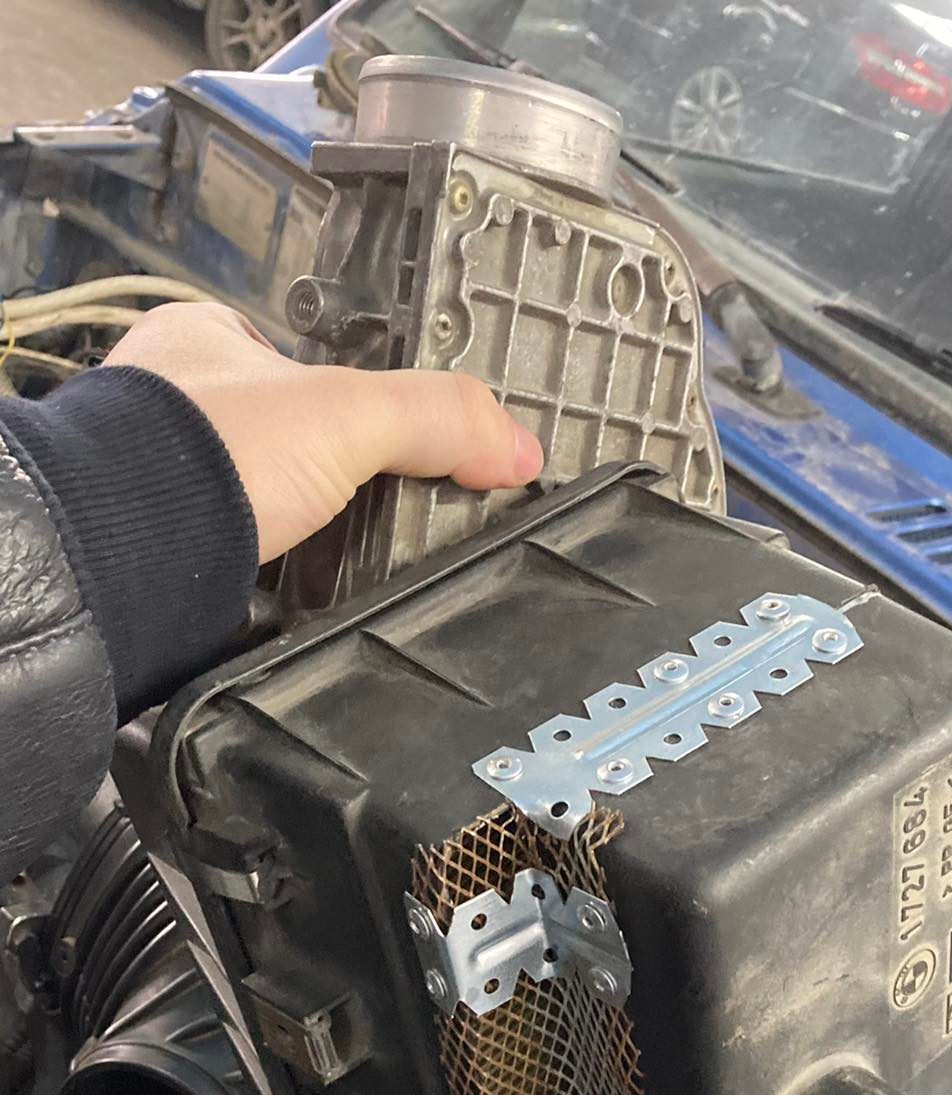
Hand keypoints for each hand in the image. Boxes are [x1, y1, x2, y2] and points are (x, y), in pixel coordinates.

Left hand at [105, 301, 544, 561]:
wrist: (127, 551)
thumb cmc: (213, 451)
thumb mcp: (350, 417)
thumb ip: (438, 419)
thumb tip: (519, 448)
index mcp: (198, 340)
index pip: (283, 349)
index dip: (337, 385)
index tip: (375, 428)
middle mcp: (165, 405)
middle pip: (268, 431)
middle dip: (317, 469)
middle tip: (370, 503)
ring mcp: (152, 480)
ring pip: (242, 497)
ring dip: (288, 527)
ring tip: (342, 556)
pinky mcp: (152, 552)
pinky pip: (220, 557)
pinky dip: (257, 575)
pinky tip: (290, 592)